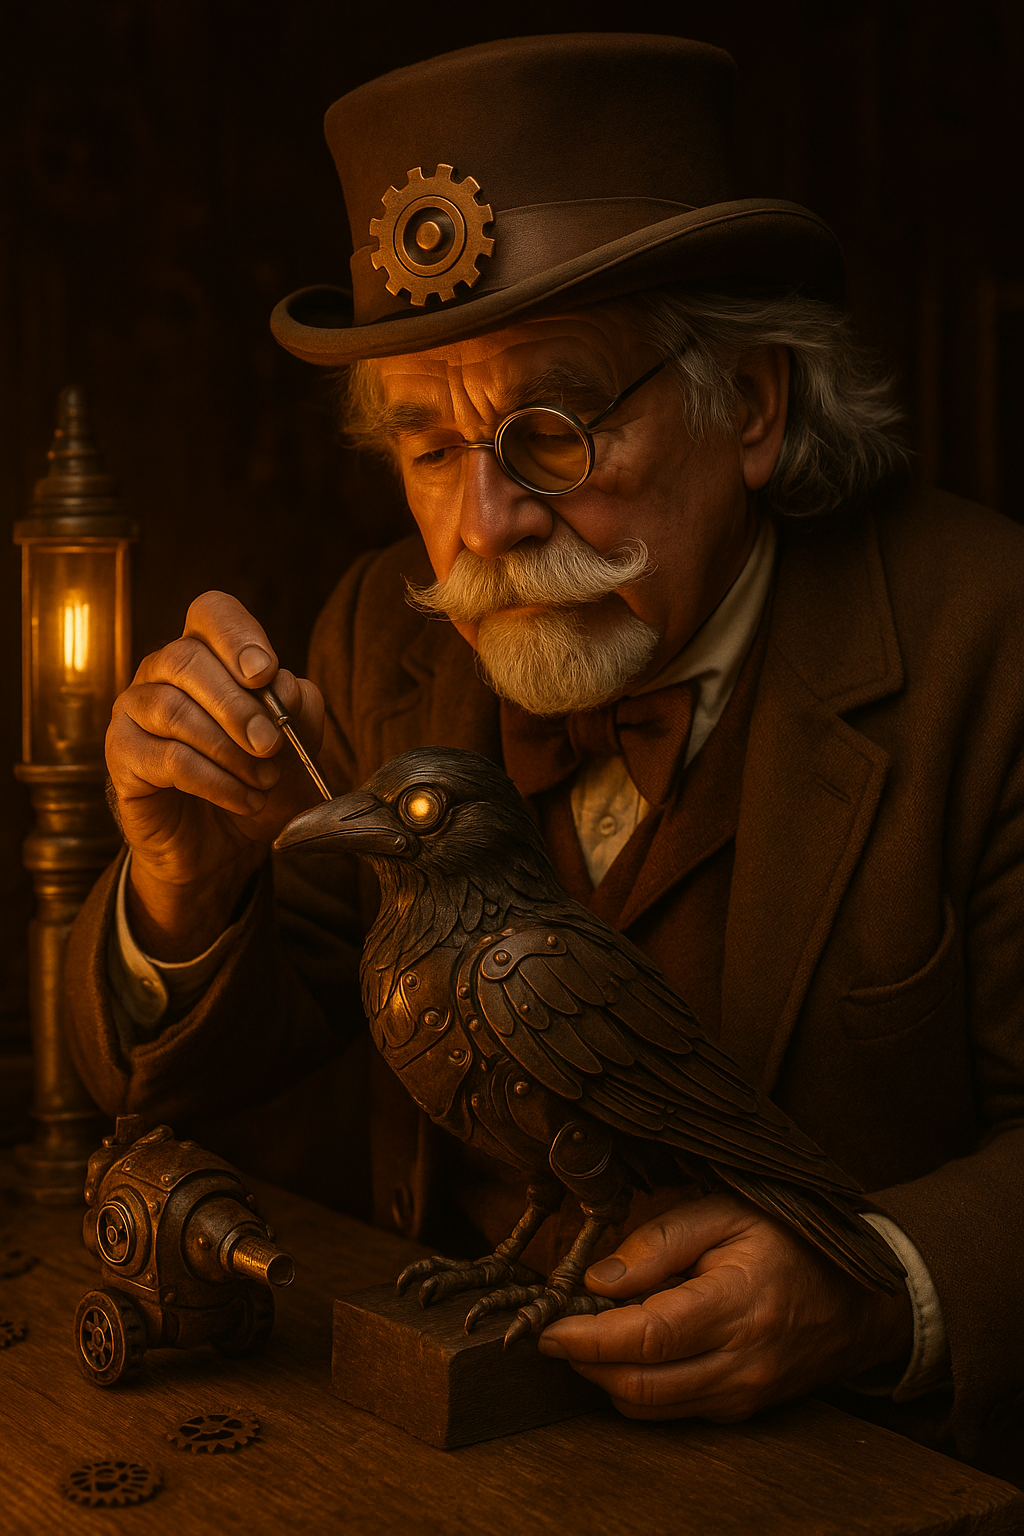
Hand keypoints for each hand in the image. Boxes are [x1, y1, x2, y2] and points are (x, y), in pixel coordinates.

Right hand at [106, 590, 324, 959]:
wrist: (225, 844)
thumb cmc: (257, 780)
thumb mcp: (298, 745)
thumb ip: (300, 708)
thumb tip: (285, 689)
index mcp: (208, 653)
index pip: (211, 613)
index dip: (237, 636)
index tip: (265, 674)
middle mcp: (162, 672)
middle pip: (187, 658)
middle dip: (238, 705)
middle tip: (271, 745)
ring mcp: (135, 711)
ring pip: (173, 709)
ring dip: (228, 748)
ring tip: (263, 781)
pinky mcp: (122, 756)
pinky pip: (166, 758)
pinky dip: (214, 781)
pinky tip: (244, 798)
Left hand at [537, 1192, 912, 1421]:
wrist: (859, 1300)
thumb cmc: (789, 1244)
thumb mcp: (727, 1212)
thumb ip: (661, 1242)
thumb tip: (601, 1280)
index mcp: (738, 1303)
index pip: (649, 1336)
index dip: (589, 1337)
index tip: (549, 1327)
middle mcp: (740, 1361)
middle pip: (640, 1383)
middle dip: (585, 1361)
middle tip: (557, 1329)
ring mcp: (741, 1394)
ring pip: (649, 1406)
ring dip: (606, 1378)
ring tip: (589, 1335)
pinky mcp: (738, 1410)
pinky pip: (670, 1412)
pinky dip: (637, 1388)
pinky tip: (629, 1351)